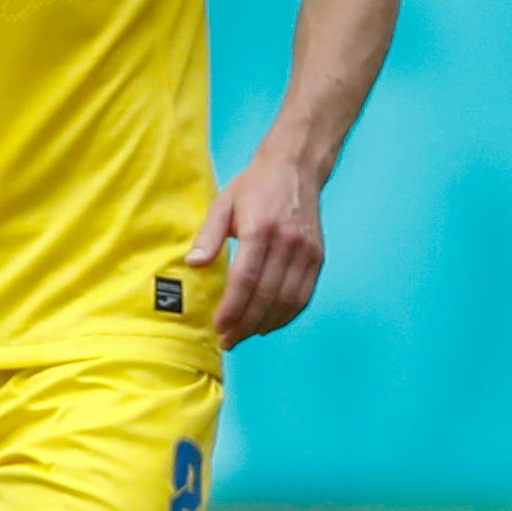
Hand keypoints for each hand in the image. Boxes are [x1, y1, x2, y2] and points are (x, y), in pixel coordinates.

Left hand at [185, 151, 326, 346]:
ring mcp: (307, 252)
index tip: (218, 327)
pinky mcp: (319, 257)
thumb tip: (192, 263)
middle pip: (267, 296)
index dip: (232, 308)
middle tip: (228, 340)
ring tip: (245, 335)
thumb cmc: (253, 187)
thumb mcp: (221, 203)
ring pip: (289, 300)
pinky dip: (288, 314)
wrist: (294, 170)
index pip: (246, 281)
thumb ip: (208, 236)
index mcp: (261, 230)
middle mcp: (288, 244)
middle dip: (246, 323)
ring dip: (267, 324)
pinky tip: (270, 323)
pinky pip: (305, 295)